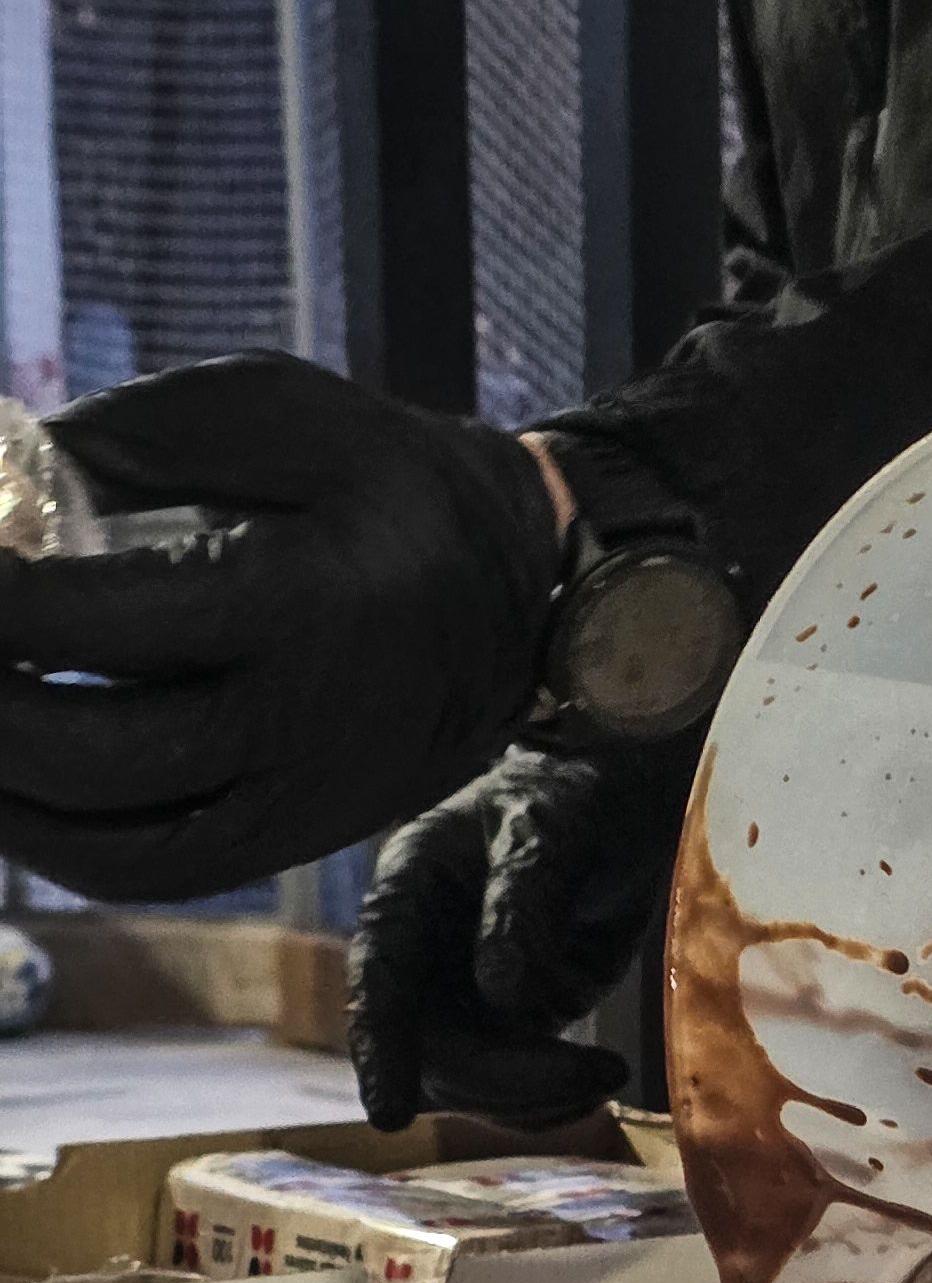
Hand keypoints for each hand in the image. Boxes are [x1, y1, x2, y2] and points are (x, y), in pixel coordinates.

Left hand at [0, 352, 562, 902]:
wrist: (527, 595)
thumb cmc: (387, 483)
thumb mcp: (278, 408)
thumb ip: (134, 433)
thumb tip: (0, 479)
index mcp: (301, 597)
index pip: (105, 620)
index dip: (1, 600)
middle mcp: (303, 721)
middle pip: (95, 752)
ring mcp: (303, 801)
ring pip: (114, 842)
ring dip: (4, 793)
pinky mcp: (296, 841)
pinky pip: (155, 874)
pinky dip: (57, 848)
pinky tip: (8, 792)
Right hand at [347, 737, 698, 1133]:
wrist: (623, 799)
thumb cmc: (571, 795)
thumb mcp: (546, 830)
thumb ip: (522, 903)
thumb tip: (504, 996)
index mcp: (406, 898)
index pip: (378, 984)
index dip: (379, 1050)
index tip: (389, 1116)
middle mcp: (423, 959)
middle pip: (431, 1053)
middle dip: (503, 1079)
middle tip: (593, 1072)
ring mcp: (466, 999)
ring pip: (471, 1086)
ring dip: (534, 1099)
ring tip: (606, 1070)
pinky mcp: (516, 1026)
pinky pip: (516, 1089)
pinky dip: (554, 1100)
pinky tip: (600, 1075)